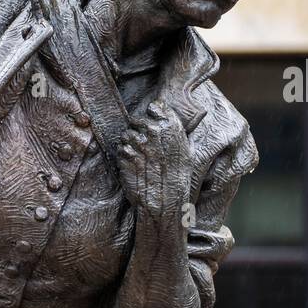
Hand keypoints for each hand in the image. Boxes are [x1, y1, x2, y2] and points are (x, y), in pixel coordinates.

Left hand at [117, 101, 193, 217]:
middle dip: (138, 130)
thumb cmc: (178, 177)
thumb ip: (178, 133)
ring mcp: (138, 142)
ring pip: (126, 134)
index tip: (152, 124)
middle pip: (137, 120)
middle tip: (143, 144)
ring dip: (129, 143)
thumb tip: (174, 120)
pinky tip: (133, 166)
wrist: (166, 200)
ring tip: (139, 158)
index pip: (155, 107)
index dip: (151, 115)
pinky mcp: (126, 154)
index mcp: (171, 127)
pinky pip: (120, 148)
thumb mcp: (187, 151)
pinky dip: (124, 156)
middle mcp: (155, 131)